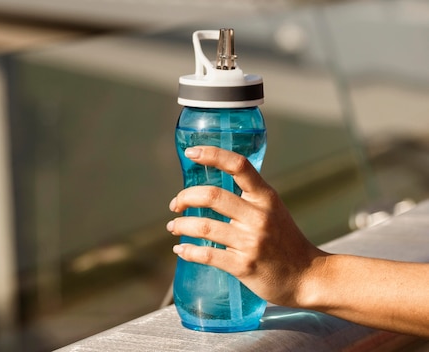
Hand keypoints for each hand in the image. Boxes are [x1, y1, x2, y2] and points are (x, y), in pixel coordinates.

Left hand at [167, 146, 326, 307]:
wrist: (309, 277)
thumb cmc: (286, 242)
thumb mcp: (274, 211)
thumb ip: (248, 199)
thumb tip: (210, 190)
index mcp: (266, 198)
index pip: (239, 166)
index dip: (213, 155)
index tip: (191, 153)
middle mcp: (259, 217)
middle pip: (212, 196)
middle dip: (185, 197)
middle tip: (176, 204)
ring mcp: (251, 242)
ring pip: (204, 227)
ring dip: (181, 225)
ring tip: (173, 227)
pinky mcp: (243, 266)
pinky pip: (207, 255)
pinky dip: (188, 251)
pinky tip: (180, 250)